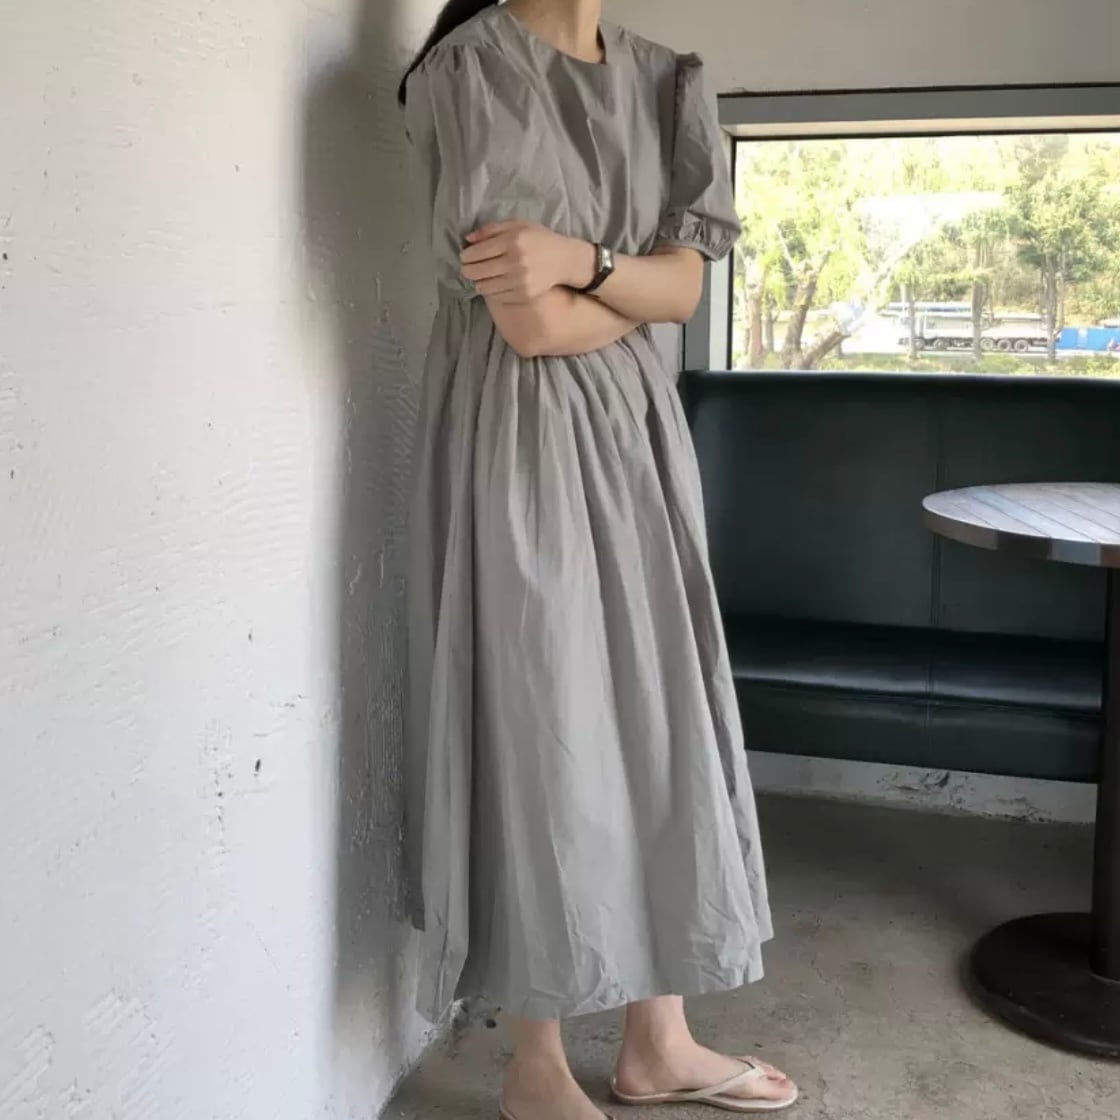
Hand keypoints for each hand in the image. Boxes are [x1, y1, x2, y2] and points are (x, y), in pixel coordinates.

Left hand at [460, 221, 594, 303]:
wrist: (564, 260)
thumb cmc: (538, 239)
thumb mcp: (517, 225)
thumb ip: (491, 229)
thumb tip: (468, 240)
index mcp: (512, 241)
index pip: (477, 252)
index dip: (466, 256)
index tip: (464, 257)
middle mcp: (515, 261)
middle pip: (476, 271)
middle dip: (467, 270)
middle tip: (467, 269)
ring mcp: (520, 281)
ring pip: (483, 286)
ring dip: (478, 282)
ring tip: (481, 276)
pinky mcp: (524, 295)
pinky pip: (496, 296)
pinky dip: (491, 291)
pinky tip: (495, 283)